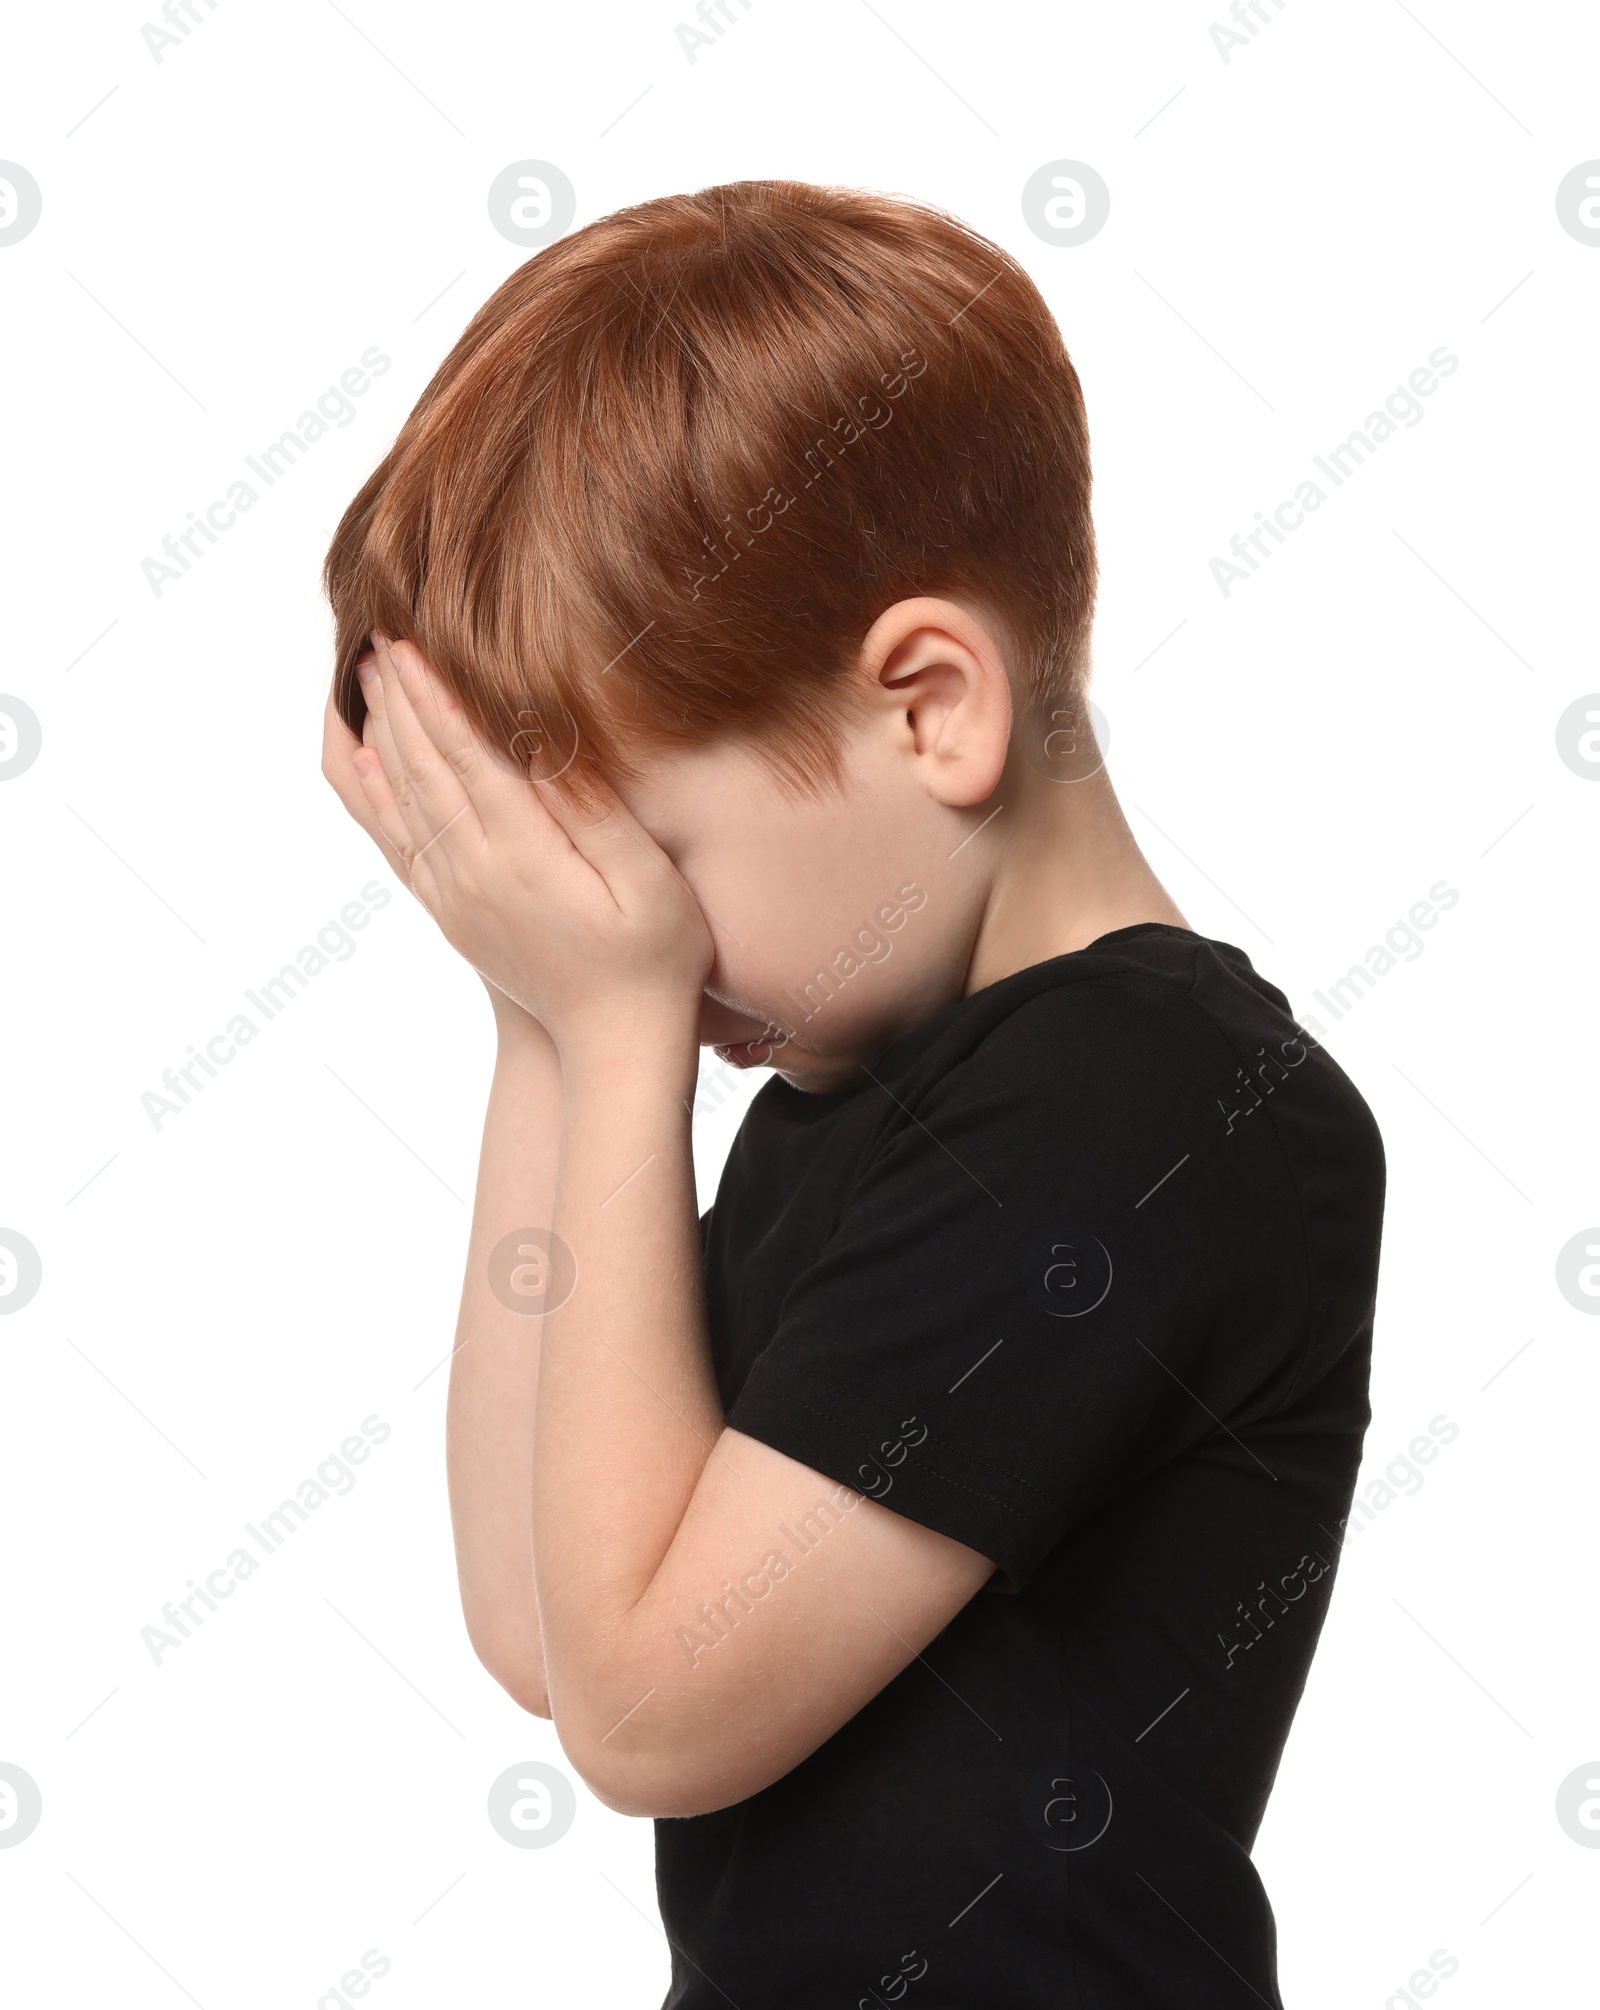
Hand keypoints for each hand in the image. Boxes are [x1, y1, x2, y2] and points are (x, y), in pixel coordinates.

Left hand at [340, 635, 713, 1057]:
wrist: (614, 1046)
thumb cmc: (655, 959)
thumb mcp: (648, 880)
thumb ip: (594, 808)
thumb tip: (544, 740)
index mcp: (520, 856)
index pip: (463, 754)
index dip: (433, 692)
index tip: (408, 638)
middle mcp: (472, 874)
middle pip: (420, 767)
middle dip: (398, 697)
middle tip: (376, 633)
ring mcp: (453, 897)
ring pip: (398, 800)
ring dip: (378, 733)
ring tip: (362, 676)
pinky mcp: (449, 913)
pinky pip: (395, 842)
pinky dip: (371, 795)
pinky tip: (363, 762)